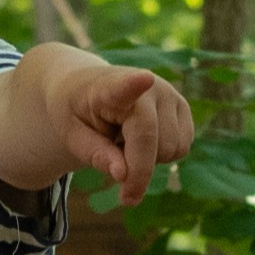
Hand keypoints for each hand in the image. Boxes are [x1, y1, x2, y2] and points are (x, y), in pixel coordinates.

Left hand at [56, 62, 194, 201]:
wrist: (91, 89)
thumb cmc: (78, 114)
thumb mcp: (70, 136)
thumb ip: (94, 154)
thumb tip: (122, 175)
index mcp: (109, 88)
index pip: (124, 87)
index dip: (135, 84)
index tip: (144, 79)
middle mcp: (148, 86)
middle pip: (151, 142)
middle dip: (135, 169)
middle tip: (110, 156)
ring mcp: (170, 94)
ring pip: (172, 150)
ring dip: (148, 160)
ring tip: (125, 141)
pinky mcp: (184, 106)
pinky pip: (182, 149)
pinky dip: (162, 156)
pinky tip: (143, 140)